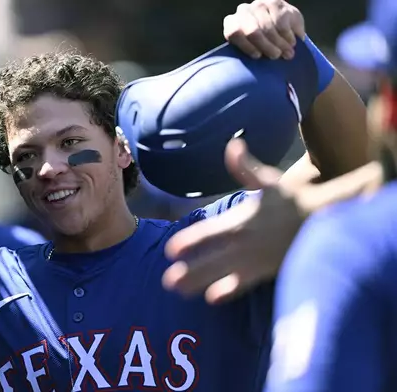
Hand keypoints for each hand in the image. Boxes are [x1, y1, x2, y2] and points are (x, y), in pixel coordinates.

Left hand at [162, 139, 382, 303]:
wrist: (326, 220)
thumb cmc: (294, 198)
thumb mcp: (269, 180)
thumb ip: (246, 167)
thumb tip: (233, 144)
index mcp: (242, 219)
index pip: (209, 233)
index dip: (190, 242)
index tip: (171, 251)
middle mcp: (246, 242)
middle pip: (211, 258)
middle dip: (189, 270)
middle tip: (167, 281)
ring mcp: (255, 259)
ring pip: (222, 274)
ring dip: (200, 282)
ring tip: (180, 291)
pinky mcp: (266, 271)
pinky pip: (244, 284)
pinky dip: (229, 291)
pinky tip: (212, 299)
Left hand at [223, 0, 304, 59]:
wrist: (278, 29)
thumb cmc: (260, 47)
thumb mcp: (251, 52)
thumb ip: (247, 57)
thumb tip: (249, 76)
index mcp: (232, 24)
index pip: (234, 33)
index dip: (246, 46)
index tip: (258, 56)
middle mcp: (243, 11)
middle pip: (253, 31)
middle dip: (266, 46)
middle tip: (276, 56)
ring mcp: (259, 5)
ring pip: (269, 27)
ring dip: (280, 43)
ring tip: (287, 53)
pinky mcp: (276, 2)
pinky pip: (282, 21)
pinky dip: (288, 35)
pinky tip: (291, 43)